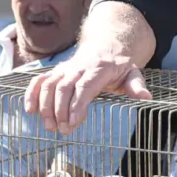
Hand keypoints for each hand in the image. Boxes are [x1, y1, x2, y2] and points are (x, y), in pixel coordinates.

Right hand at [25, 51, 151, 134]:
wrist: (106, 46)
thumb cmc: (119, 65)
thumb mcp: (132, 73)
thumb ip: (136, 86)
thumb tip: (146, 97)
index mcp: (99, 68)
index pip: (85, 86)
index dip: (77, 103)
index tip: (73, 121)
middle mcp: (79, 67)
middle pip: (64, 87)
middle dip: (60, 110)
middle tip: (63, 130)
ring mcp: (65, 69)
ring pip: (50, 84)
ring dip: (46, 105)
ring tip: (49, 126)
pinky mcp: (56, 72)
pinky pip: (40, 81)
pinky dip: (31, 94)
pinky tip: (30, 110)